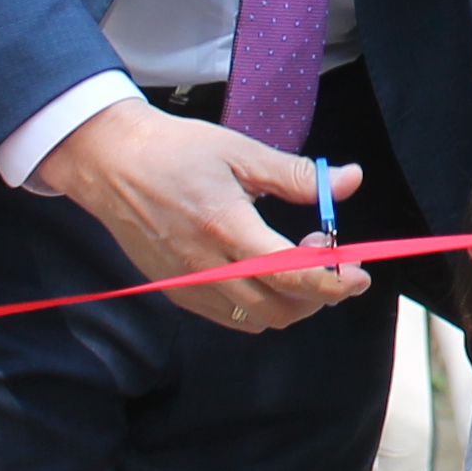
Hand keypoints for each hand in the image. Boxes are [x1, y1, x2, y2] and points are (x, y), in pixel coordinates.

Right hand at [44, 99, 368, 331]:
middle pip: (280, 309)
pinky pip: (230, 317)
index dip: (333, 282)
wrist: (111, 162)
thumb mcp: (242, 152)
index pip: (291, 275)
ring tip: (297, 259)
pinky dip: (260, 305)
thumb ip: (298, 175)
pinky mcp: (174, 291)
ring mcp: (186, 285)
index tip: (360, 276)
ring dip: (291, 301)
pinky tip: (266, 271)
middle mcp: (205, 267)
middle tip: (328, 254)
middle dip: (318, 293)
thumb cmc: (177, 151)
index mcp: (225, 228)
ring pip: (257, 320)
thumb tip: (350, 180)